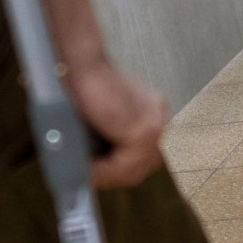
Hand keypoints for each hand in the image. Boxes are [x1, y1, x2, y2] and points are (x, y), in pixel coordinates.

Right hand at [64, 60, 169, 190]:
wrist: (83, 65)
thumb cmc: (88, 85)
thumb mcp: (106, 117)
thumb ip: (112, 137)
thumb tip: (103, 165)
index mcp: (154, 113)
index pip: (144, 154)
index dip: (121, 168)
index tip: (100, 174)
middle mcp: (160, 118)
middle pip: (143, 164)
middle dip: (114, 175)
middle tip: (91, 177)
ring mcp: (155, 125)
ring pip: (134, 168)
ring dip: (107, 176)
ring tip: (87, 175)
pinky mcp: (143, 132)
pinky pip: (125, 165)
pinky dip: (104, 171)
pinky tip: (90, 170)